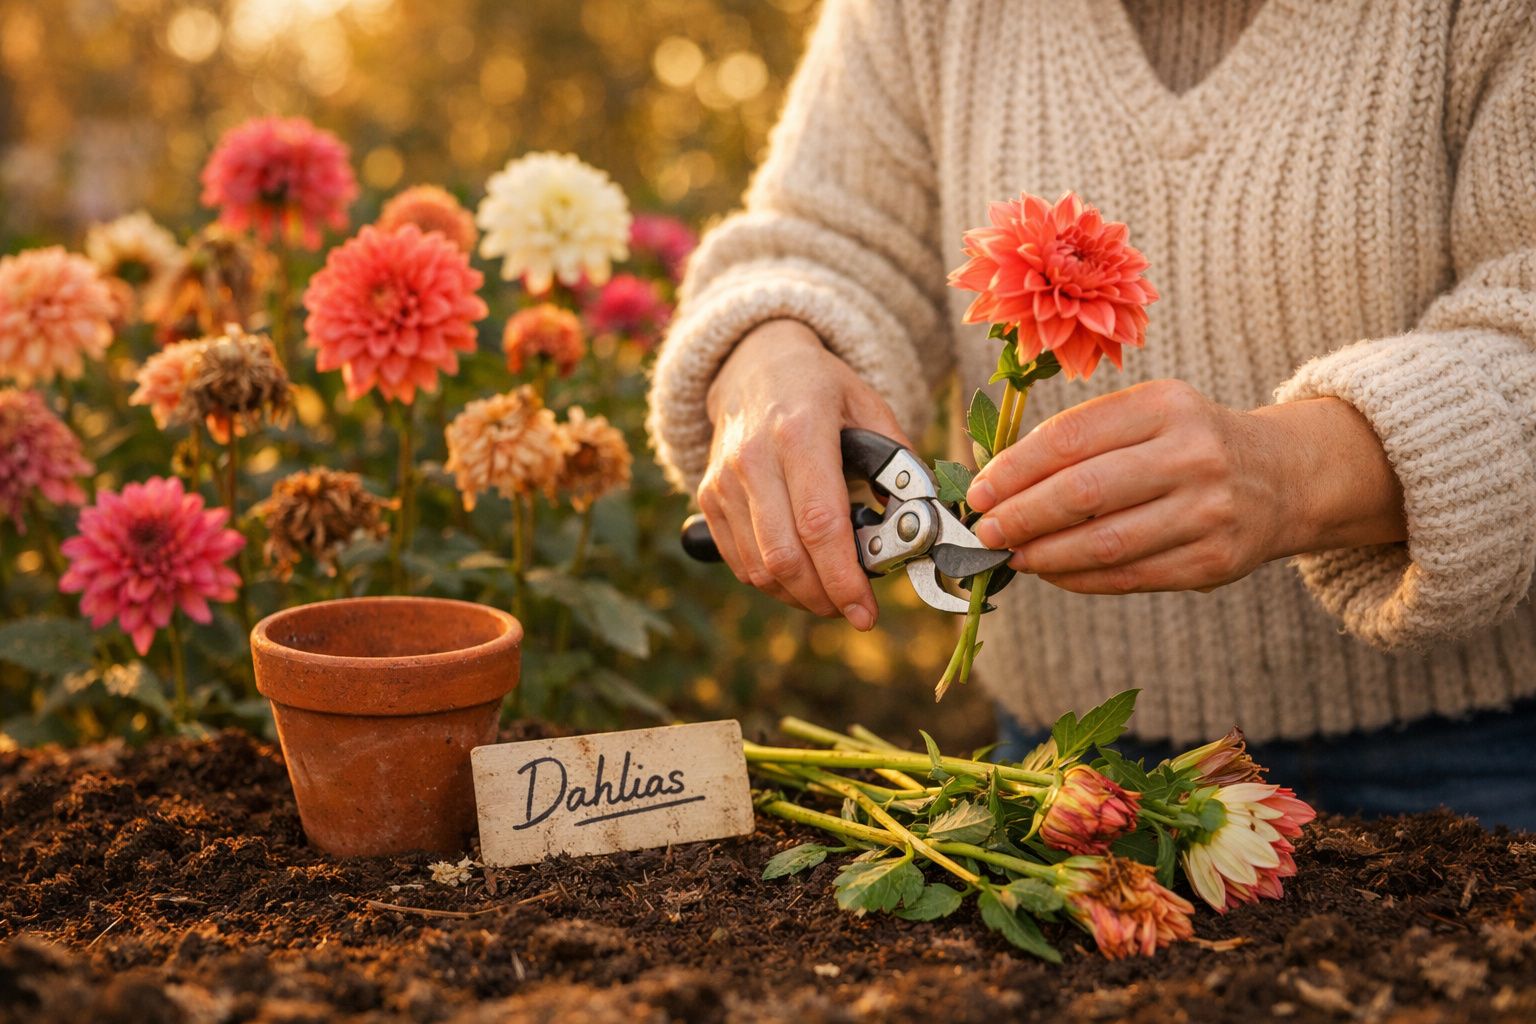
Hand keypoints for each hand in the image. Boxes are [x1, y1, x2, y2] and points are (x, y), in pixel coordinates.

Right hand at [699, 319, 910, 627]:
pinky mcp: (708, 497)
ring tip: (830, 594)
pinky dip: (772, 582)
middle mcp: (753, 458)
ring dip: (799, 596)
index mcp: (800, 431)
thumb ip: (898, 463)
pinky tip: (800, 577)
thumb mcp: (869, 405)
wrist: (753, 363)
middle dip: (824, 598)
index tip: (866, 611)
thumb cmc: (820, 387)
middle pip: (785, 556)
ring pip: (759, 568)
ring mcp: (724, 480)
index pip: (820, 524)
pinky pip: (739, 562)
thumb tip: (917, 524)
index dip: (843, 577)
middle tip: (853, 609)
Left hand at [965, 379, 1405, 594]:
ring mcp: (1208, 511)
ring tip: (1010, 556)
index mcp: (1166, 405)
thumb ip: (1080, 439)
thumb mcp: (1148, 415)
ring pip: (1103, 543)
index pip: (1070, 437)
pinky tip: (1050, 572)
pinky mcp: (1213, 561)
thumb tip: (995, 482)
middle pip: (1083, 492)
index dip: (1014, 469)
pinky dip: (1078, 578)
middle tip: (983, 532)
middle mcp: (1193, 454)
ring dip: (1043, 555)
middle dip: (1020, 517)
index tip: (977, 491)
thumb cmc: (1189, 443)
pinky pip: (1129, 576)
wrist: (1283, 477)